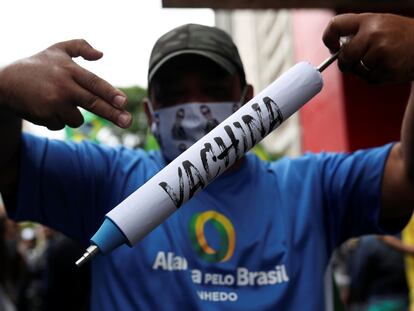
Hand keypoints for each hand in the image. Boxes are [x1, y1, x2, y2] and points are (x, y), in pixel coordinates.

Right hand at [0, 39, 131, 129]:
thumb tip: (101, 54)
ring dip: (72, 115)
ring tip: (55, 101)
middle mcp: (63, 87)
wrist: (5, 83)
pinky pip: (61, 125)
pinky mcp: (45, 117)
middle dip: (113, 114)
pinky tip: (44, 108)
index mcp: (69, 70)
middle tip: (127, 122)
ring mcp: (53, 103)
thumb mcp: (57, 49)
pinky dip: (57, 120)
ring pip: (77, 119)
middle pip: (93, 103)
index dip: (110, 93)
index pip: (94, 83)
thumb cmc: (37, 66)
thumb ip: (80, 46)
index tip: (124, 102)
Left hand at [323, 13, 413, 82]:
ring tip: (379, 62)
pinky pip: (369, 79)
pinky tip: (387, 67)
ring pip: (356, 70)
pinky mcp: (387, 67)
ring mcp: (380, 50)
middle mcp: (372, 33)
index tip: (333, 48)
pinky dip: (375, 77)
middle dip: (345, 64)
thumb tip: (335, 50)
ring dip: (363, 71)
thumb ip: (358, 34)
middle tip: (353, 63)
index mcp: (368, 20)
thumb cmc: (398, 35)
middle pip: (344, 57)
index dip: (328, 39)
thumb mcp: (379, 24)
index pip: (335, 25)